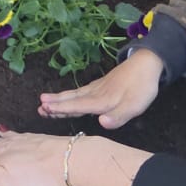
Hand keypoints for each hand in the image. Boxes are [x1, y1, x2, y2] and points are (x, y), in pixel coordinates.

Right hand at [39, 49, 162, 127]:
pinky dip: (70, 96)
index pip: (77, 106)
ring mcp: (97, 88)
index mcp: (101, 101)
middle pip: (72, 100)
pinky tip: (68, 97)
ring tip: (44, 101)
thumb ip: (117, 116)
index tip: (44, 108)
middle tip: (39, 107)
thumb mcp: (135, 106)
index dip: (61, 109)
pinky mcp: (101, 85)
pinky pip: (80, 92)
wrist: (146, 63)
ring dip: (60, 99)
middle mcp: (95, 94)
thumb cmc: (142, 87)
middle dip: (55, 104)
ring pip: (75, 95)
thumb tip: (101, 123)